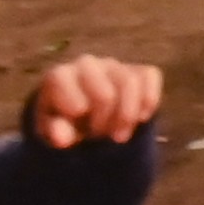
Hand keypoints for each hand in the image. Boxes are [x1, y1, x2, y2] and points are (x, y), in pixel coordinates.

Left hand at [29, 55, 162, 149]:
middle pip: (104, 92)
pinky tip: (141, 118)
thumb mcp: (53, 129)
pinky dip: (149, 100)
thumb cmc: (64, 122)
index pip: (63, 79)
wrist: (86, 118)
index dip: (71, 101)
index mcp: (60, 76)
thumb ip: (55, 131)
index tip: (77, 124)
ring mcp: (115, 66)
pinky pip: (150, 76)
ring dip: (127, 116)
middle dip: (104, 119)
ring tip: (119, 137)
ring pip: (130, 83)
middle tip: (99, 137)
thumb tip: (62, 139)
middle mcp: (88, 65)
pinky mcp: (139, 70)